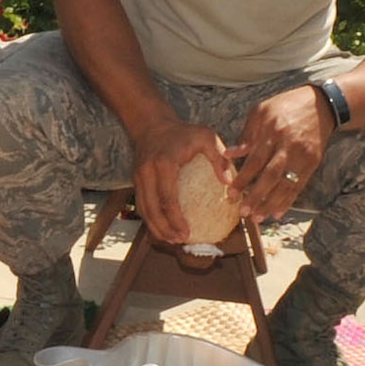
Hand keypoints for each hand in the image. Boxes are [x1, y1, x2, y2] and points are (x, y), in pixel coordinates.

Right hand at [130, 116, 229, 245]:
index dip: (176, 220)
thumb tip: (229, 183)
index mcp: (164, 164)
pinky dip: (151, 219)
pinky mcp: (135, 181)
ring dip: (156, 227)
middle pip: (152, 209)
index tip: (187, 233)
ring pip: (144, 210)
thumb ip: (219, 158)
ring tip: (171, 240)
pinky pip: (141, 205)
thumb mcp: (206, 137)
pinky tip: (163, 228)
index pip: (168, 199)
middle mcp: (147, 172)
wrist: (152, 124)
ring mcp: (138, 177)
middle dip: (164, 229)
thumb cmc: (183, 132)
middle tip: (179, 241)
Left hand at [227, 84, 334, 221]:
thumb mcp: (261, 111)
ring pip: (286, 185)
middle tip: (243, 212)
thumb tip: (228, 154)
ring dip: (271, 204)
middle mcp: (288, 147)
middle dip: (256, 197)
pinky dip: (288, 201)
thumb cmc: (285, 106)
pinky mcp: (313, 164)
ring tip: (257, 218)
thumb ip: (246, 135)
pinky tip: (277, 213)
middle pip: (271, 177)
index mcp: (272, 133)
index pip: (255, 161)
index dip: (243, 179)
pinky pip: (299, 186)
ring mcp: (302, 157)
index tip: (231, 193)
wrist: (321, 105)